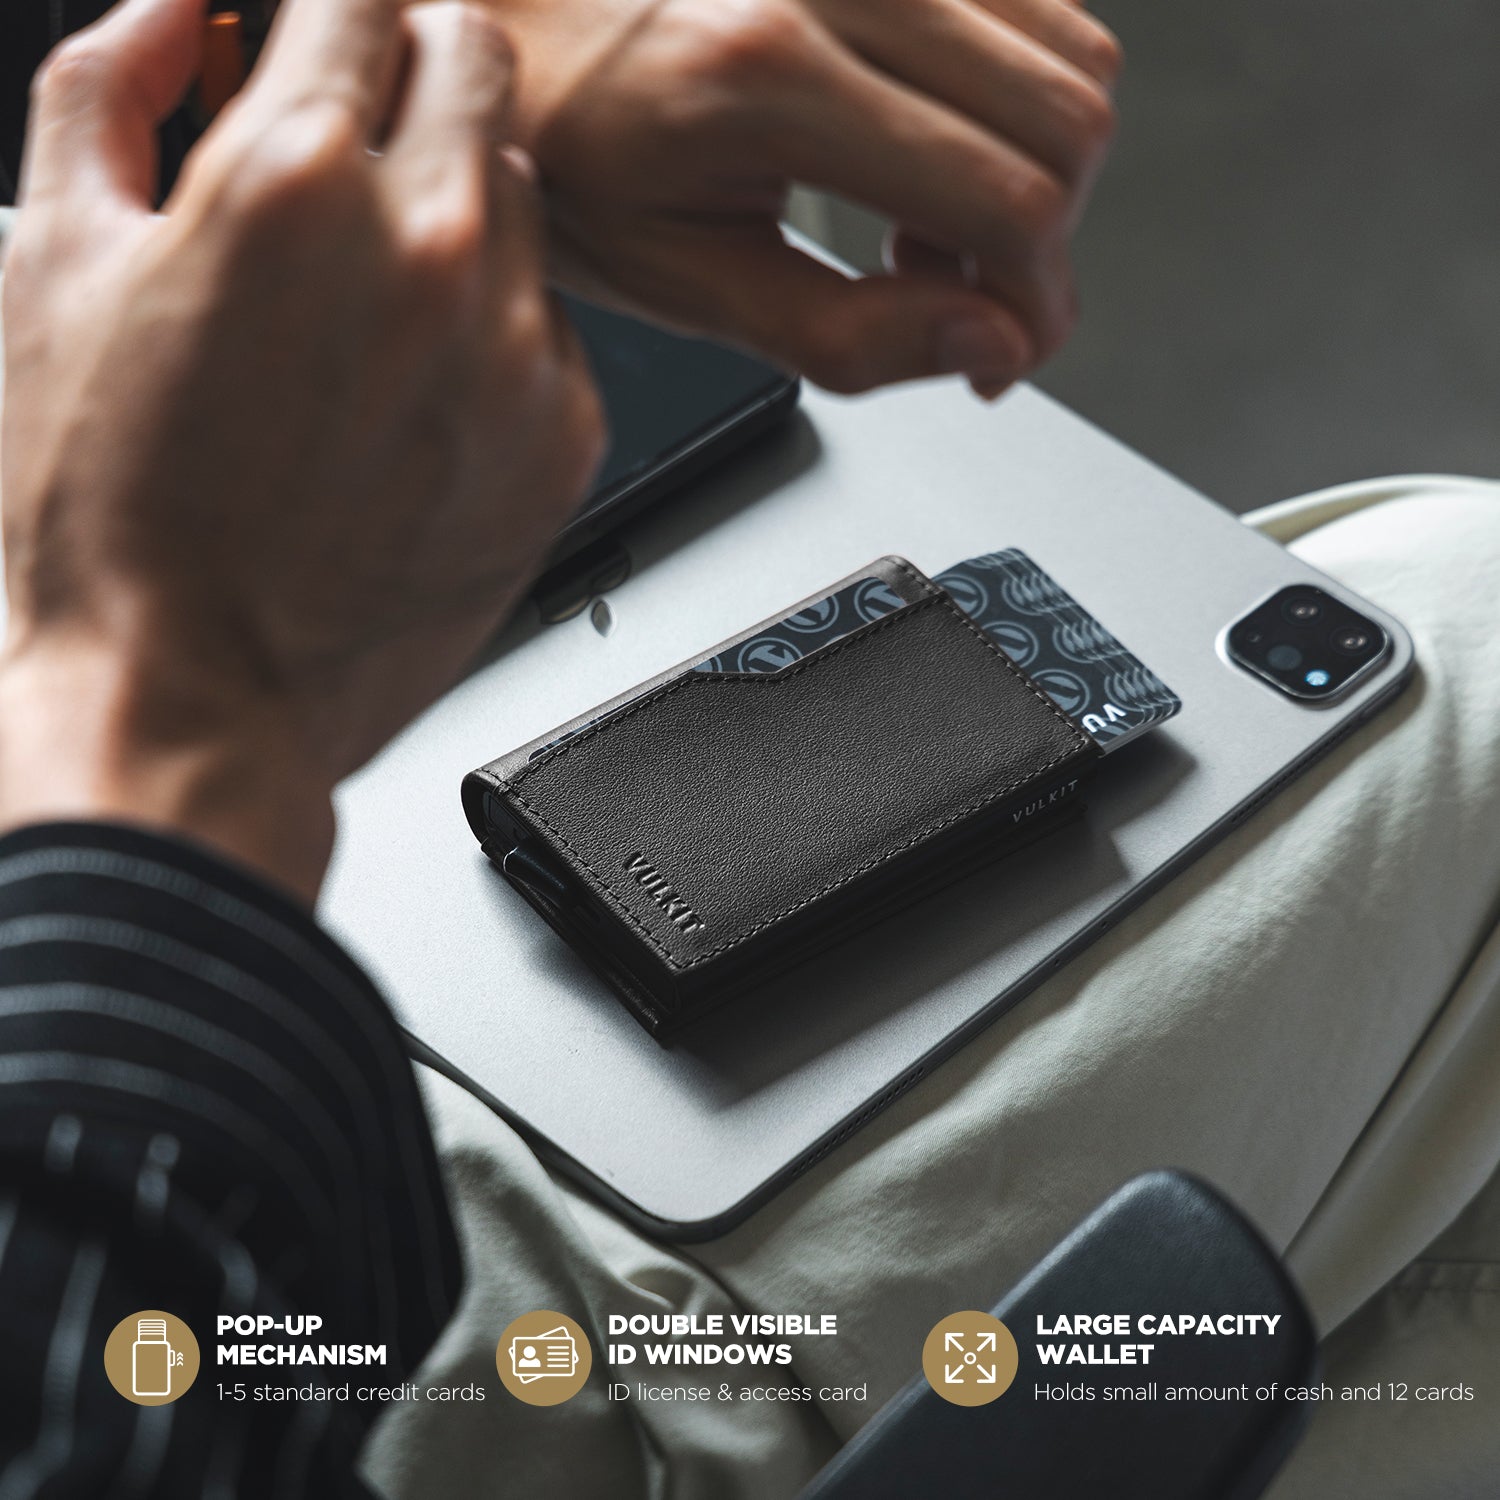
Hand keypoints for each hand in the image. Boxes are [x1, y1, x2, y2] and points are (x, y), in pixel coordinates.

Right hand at [0, 0, 601, 897]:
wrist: (199, 694)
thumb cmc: (114, 514)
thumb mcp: (50, 266)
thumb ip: (108, 93)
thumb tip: (175, 12)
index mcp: (298, 184)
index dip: (326, 8)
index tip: (313, 33)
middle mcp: (432, 254)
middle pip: (474, 57)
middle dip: (408, 64)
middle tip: (352, 127)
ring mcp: (513, 354)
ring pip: (523, 194)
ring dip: (456, 201)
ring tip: (371, 288)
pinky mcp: (561, 442)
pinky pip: (550, 325)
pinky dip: (495, 323)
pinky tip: (418, 386)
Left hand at [492, 0, 1120, 395]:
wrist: (502, 9)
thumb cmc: (565, 146)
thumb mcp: (682, 282)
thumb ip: (845, 333)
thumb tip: (987, 343)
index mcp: (766, 76)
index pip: (1006, 200)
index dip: (1036, 302)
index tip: (1006, 351)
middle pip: (1069, 117)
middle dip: (1044, 239)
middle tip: (965, 293)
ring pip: (1072, 48)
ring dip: (1032, 161)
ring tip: (929, 220)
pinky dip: (1012, 89)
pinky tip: (932, 139)